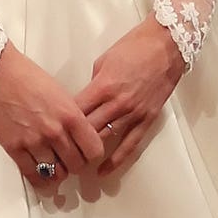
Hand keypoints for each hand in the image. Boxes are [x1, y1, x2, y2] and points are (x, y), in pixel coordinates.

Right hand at [0, 43, 104, 188]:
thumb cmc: (23, 74)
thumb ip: (70, 116)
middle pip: (77, 165)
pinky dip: (40, 179)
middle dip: (75, 163)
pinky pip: (34, 176)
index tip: (87, 152)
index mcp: (69, 114)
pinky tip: (41, 173)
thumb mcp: (57, 91)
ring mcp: (34, 141)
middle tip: (69, 157)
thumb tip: (76, 135)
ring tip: (54, 163)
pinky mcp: (14, 147)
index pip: (94, 150)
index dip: (91, 153)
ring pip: (57, 173)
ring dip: (58, 170)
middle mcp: (54, 131)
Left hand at [73, 14, 185, 176]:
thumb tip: (87, 98)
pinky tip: (104, 170)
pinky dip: (116, 160)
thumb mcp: (103, 61)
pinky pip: (130, 145)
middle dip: (72, 137)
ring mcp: (133, 114)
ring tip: (74, 161)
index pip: (77, 109)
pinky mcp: (147, 121)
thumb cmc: (132, 48)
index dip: (63, 119)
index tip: (52, 126)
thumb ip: (94, 82)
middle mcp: (116, 104)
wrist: (164, 47)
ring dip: (90, 150)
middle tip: (58, 146)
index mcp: (102, 86)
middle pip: (88, 127)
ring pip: (106, 138)